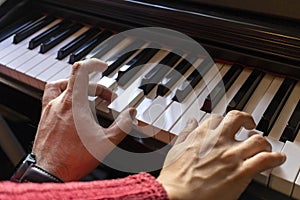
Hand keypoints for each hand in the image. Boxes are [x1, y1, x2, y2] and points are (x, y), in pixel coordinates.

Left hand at [32, 58, 135, 181]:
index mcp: (73, 103)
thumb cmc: (74, 158)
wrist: (49, 173)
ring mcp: (48, 110)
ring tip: (87, 95)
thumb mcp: (106, 142)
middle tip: (108, 99)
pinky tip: (72, 109)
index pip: (80, 70)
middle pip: (77, 81)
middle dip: (96, 87)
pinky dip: (63, 96)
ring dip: (75, 86)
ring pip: (60, 86)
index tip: (102, 66)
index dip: (93, 64)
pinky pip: (51, 98)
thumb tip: (131, 113)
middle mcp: (58, 103)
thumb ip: (122, 125)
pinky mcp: (44, 119)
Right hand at [157, 111, 285, 199]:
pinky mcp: (241, 172)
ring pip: (257, 140)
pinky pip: (265, 160)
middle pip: (239, 119)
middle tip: (250, 125)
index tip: (228, 124)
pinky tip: (276, 159)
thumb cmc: (175, 175)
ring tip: (264, 146)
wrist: (177, 194)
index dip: (225, 120)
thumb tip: (191, 122)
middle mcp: (218, 141)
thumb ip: (186, 132)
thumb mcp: (177, 148)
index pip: (218, 118)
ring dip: (263, 142)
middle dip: (247, 120)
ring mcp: (231, 156)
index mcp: (202, 135)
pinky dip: (275, 158)